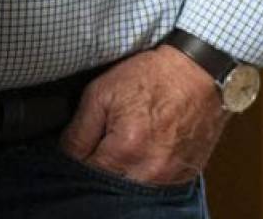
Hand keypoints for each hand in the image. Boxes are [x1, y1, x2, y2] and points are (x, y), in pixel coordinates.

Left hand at [57, 46, 226, 186]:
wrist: (197, 73)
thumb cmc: (151, 77)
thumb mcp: (102, 91)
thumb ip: (80, 129)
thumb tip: (66, 153)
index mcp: (125, 148)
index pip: (86, 171)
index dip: (80, 156)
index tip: (84, 143)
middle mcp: (149, 170)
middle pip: (109, 184)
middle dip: (101, 165)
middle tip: (105, 141)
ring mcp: (169, 177)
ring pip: (131, 188)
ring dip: (123, 171)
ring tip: (128, 143)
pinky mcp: (183, 178)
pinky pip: (155, 186)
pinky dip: (145, 172)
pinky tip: (145, 149)